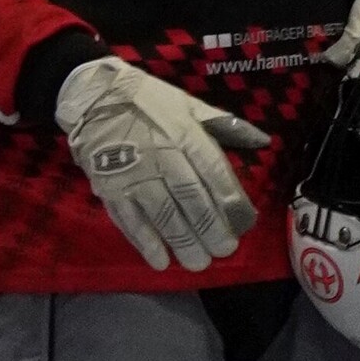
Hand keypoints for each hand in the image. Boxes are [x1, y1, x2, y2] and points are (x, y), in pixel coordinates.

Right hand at [56, 57, 273, 272]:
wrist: (95, 97)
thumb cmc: (151, 102)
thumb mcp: (191, 105)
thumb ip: (227, 125)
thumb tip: (263, 140)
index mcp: (185, 135)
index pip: (212, 170)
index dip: (228, 197)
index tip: (244, 222)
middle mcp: (161, 157)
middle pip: (189, 197)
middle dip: (209, 227)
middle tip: (225, 250)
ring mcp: (132, 175)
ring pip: (161, 213)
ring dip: (181, 241)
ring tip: (198, 263)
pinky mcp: (109, 188)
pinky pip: (129, 220)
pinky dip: (144, 242)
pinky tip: (160, 260)